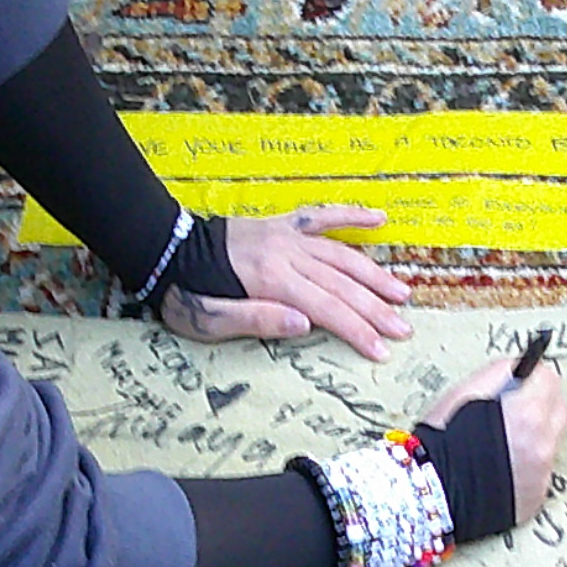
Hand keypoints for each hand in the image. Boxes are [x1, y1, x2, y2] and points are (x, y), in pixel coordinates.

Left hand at [161, 207, 414, 357]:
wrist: (163, 248)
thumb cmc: (184, 293)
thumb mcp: (209, 319)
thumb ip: (258, 319)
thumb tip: (305, 323)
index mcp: (270, 279)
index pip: (326, 308)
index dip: (357, 331)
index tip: (381, 350)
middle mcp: (286, 253)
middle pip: (341, 284)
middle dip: (375, 309)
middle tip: (403, 330)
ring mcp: (286, 236)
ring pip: (341, 255)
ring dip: (374, 274)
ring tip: (401, 293)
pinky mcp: (281, 226)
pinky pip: (322, 216)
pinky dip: (351, 216)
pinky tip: (378, 220)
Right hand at [421, 355, 565, 527]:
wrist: (430, 492)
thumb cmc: (440, 441)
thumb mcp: (465, 391)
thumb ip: (500, 374)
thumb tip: (520, 368)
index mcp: (528, 413)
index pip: (550, 381)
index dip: (533, 378)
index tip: (524, 380)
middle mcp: (542, 444)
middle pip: (558, 410)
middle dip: (540, 403)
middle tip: (515, 407)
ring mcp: (542, 474)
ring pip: (549, 442)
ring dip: (534, 435)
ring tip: (501, 440)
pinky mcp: (535, 496)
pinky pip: (540, 471)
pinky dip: (525, 465)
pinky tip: (500, 465)